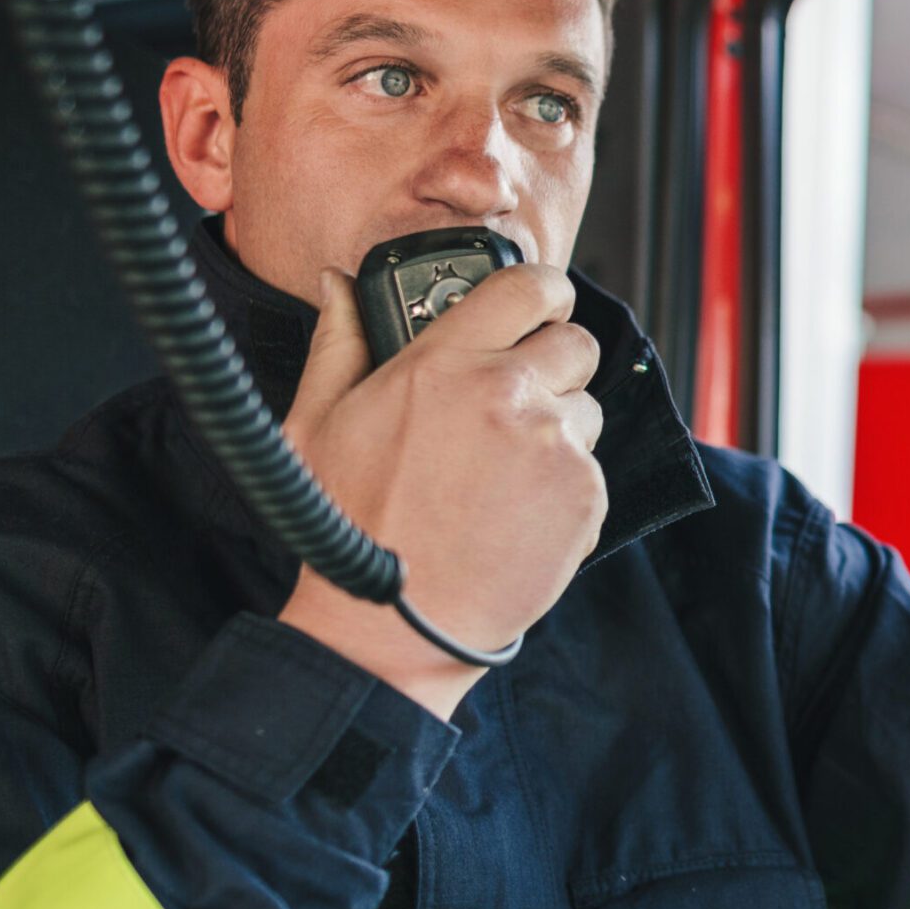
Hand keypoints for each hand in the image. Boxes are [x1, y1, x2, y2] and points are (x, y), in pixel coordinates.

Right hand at [274, 262, 606, 718]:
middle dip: (555, 363)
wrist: (395, 623)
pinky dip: (564, 488)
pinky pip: (591, 471)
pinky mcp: (585, 496)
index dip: (544, 289)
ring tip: (502, 474)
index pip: (527, 285)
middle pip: (576, 343)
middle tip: (520, 399)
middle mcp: (507, 394)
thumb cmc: (351, 526)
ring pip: (587, 410)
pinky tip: (515, 514)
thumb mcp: (318, 423)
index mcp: (444, 363)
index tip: (544, 301)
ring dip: (558, 431)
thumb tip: (339, 285)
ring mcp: (553, 445)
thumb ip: (338, 342)